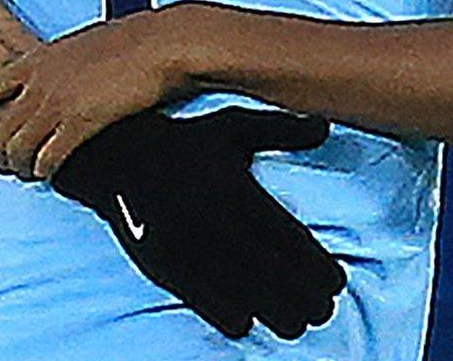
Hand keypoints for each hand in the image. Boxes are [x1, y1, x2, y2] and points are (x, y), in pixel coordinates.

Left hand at [0, 14, 190, 178]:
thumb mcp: (78, 45)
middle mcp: (38, 82)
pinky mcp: (81, 122)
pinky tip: (50, 173)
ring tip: (28, 172)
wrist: (162, 43)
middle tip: (5, 163)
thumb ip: (54, 66)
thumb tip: (47, 83)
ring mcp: (57, 103)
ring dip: (19, 167)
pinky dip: (44, 170)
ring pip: (16, 149)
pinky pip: (47, 158)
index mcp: (35, 60)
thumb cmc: (130, 42)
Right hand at [46, 109, 344, 339]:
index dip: (314, 264)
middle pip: (268, 269)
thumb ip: (281, 130)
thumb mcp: (233, 126)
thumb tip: (324, 128)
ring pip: (238, 289)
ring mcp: (186, 244)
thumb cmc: (185, 142)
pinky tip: (247, 323)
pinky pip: (198, 298)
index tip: (336, 281)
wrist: (116, 155)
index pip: (285, 236)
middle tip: (324, 311)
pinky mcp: (161, 263)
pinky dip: (225, 315)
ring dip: (272, 312)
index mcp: (235, 187)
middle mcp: (212, 219)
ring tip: (296, 324)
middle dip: (301, 295)